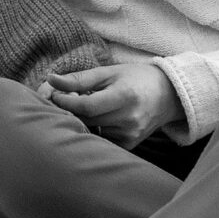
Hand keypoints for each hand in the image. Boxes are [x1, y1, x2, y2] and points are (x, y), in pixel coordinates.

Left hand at [41, 64, 183, 148]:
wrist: (168, 95)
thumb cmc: (134, 78)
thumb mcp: (108, 72)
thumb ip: (79, 78)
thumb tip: (50, 79)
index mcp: (124, 97)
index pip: (86, 106)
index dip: (65, 101)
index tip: (54, 94)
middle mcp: (129, 119)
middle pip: (86, 119)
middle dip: (68, 109)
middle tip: (62, 98)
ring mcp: (130, 135)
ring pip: (91, 130)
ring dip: (80, 119)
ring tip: (86, 105)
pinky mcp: (129, 145)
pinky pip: (100, 138)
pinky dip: (93, 128)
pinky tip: (98, 118)